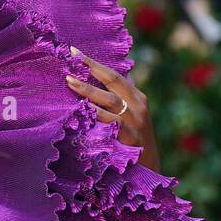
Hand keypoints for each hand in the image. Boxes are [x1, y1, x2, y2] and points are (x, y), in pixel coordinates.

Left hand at [65, 48, 160, 172]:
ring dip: (88, 90)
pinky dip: (96, 114)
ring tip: (70, 82)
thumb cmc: (133, 142)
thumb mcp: (129, 118)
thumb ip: (115, 102)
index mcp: (137, 97)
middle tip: (70, 60)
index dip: (95, 63)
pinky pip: (112, 121)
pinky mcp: (131, 135)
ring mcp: (136, 120)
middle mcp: (138, 105)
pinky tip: (82, 109)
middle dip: (91, 68)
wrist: (150, 169)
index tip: (75, 52)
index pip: (114, 75)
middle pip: (113, 80)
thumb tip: (90, 88)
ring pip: (110, 99)